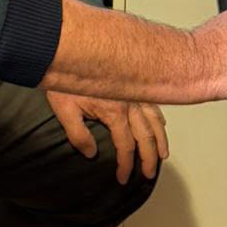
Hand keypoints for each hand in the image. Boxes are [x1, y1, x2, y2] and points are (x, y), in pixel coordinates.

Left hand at [46, 89, 168, 183]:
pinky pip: (152, 103)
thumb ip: (78, 135)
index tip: (124, 178)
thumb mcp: (64, 109)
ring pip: (154, 119)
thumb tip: (91, 153)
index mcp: (114, 112)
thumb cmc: (64, 78)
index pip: (125, 145)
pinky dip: (159, 117)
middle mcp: (130, 103)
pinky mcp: (133, 83)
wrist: (69, 48)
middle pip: (145, 136)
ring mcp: (134, 92)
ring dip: (159, 139)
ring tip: (162, 155)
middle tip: (149, 174)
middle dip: (149, 158)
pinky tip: (160, 124)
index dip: (126, 164)